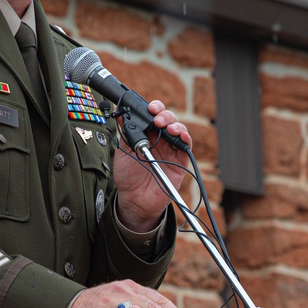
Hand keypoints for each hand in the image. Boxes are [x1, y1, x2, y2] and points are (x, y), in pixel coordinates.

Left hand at [112, 100, 190, 231]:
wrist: (134, 199)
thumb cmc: (128, 176)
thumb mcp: (122, 151)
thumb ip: (125, 133)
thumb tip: (121, 112)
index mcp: (147, 135)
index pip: (154, 116)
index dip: (154, 108)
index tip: (150, 107)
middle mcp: (160, 140)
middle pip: (168, 119)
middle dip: (165, 114)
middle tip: (157, 118)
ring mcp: (171, 150)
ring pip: (179, 130)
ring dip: (175, 124)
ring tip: (167, 127)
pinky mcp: (179, 161)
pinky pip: (186, 147)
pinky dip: (185, 138)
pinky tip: (179, 134)